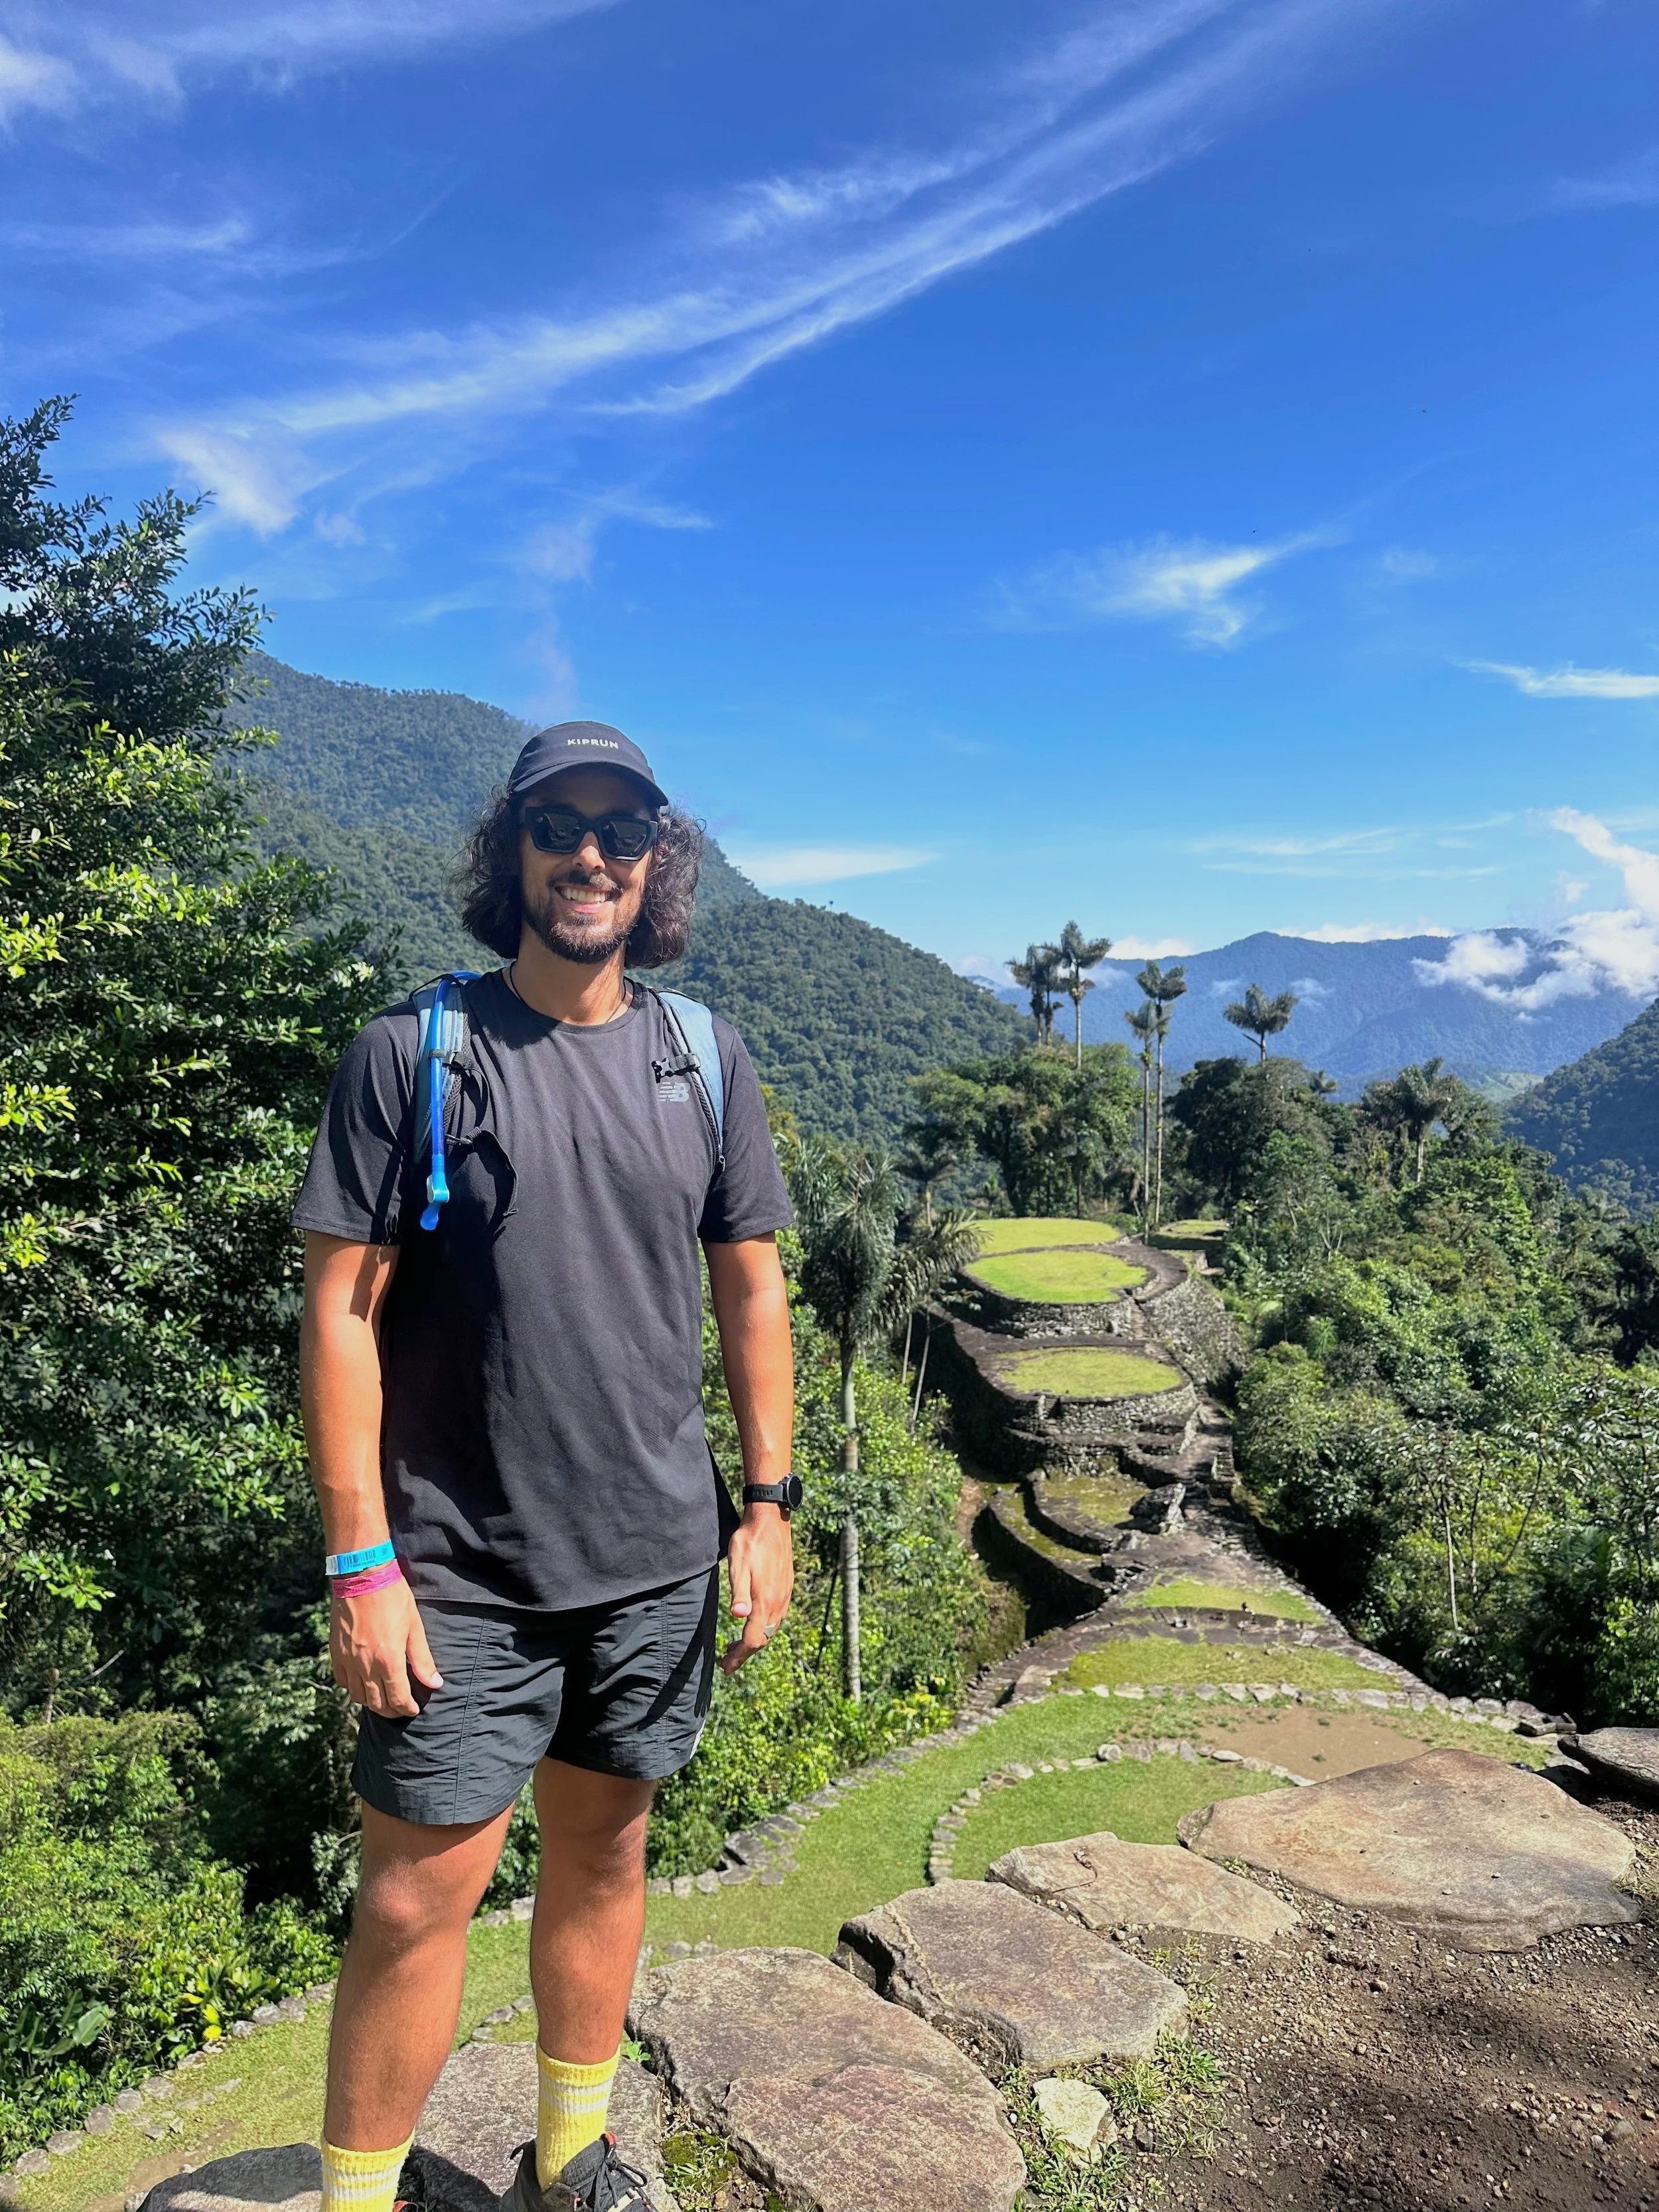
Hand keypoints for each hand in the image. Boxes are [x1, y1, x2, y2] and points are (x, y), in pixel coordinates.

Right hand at [330, 1577, 442, 1716]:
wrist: (362, 1576)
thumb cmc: (393, 1598)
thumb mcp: (414, 1627)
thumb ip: (422, 1659)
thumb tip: (435, 1684)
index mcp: (388, 1660)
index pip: (398, 1698)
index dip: (407, 1708)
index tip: (413, 1709)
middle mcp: (366, 1666)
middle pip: (377, 1703)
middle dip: (391, 1711)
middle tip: (400, 1709)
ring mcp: (348, 1660)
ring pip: (357, 1696)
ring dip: (371, 1702)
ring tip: (382, 1699)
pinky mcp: (335, 1652)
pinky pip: (342, 1680)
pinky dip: (352, 1688)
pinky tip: (361, 1684)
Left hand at [722, 1506, 794, 1674]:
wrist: (771, 1521)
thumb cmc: (750, 1542)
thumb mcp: (738, 1565)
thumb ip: (739, 1593)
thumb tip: (738, 1617)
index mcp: (765, 1601)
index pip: (753, 1639)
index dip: (739, 1656)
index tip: (726, 1668)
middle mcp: (778, 1603)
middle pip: (763, 1639)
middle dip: (745, 1653)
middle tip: (728, 1662)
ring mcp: (784, 1596)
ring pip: (770, 1629)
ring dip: (754, 1641)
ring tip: (737, 1647)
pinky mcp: (785, 1588)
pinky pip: (776, 1618)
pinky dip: (763, 1628)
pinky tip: (754, 1623)